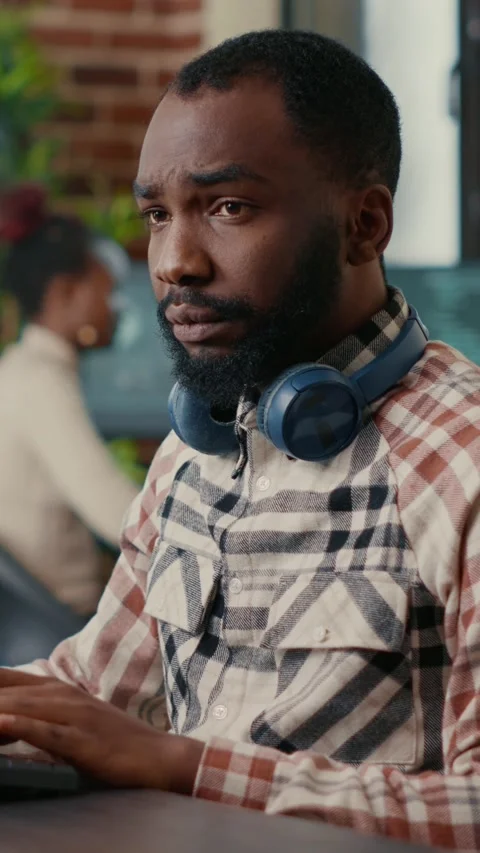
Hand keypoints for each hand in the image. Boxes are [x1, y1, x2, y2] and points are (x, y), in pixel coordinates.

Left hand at [0, 670, 203, 792]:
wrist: (156, 755)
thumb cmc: (113, 742)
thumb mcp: (73, 722)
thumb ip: (41, 717)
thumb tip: (6, 718)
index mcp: (58, 690)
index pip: (7, 679)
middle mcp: (62, 695)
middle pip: (8, 688)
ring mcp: (74, 715)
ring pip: (22, 706)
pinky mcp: (83, 738)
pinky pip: (47, 731)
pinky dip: (22, 725)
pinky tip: (3, 721)